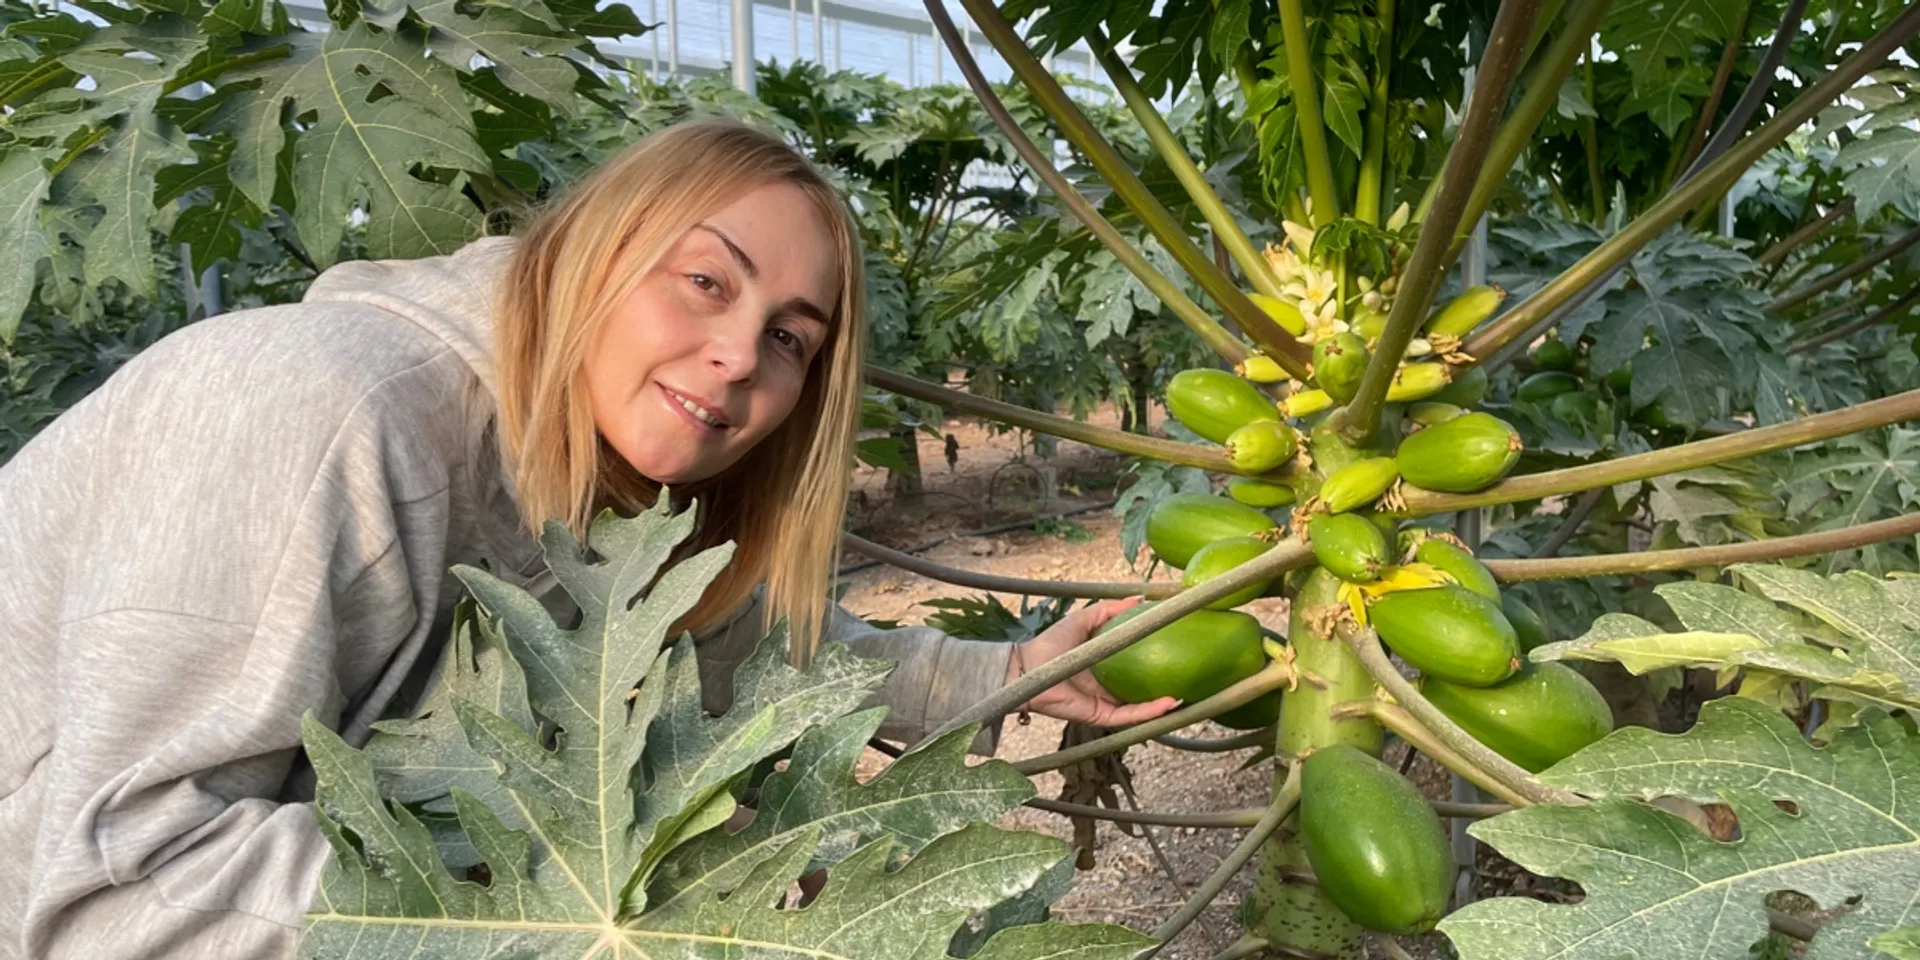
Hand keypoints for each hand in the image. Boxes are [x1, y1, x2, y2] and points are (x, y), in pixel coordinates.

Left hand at [1005, 596, 1180, 726]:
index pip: (1135, 666)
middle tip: (1189, 679)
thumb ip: (1108, 610)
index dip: (1155, 660)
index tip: (1177, 650)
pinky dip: (1150, 712)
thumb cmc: (1051, 644)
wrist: (1028, 669)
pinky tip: (1170, 704)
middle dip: (1163, 688)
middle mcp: (1107, 687)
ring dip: (1163, 706)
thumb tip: (1138, 598)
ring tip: (1188, 697)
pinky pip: (1130, 716)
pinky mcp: (1101, 715)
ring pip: (1140, 709)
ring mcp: (1105, 703)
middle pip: (1140, 691)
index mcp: (1104, 666)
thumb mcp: (1083, 620)